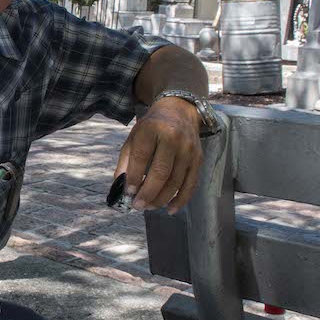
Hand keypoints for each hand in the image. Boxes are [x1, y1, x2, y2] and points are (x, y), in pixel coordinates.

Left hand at [114, 96, 203, 213]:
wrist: (179, 111)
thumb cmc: (152, 127)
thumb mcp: (134, 137)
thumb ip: (126, 161)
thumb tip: (121, 187)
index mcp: (152, 130)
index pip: (141, 158)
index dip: (134, 178)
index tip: (128, 193)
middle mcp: (173, 138)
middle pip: (160, 173)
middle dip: (148, 193)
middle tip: (137, 206)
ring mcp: (188, 150)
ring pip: (175, 182)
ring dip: (161, 199)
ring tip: (149, 207)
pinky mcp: (198, 159)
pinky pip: (191, 184)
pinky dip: (181, 200)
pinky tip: (170, 209)